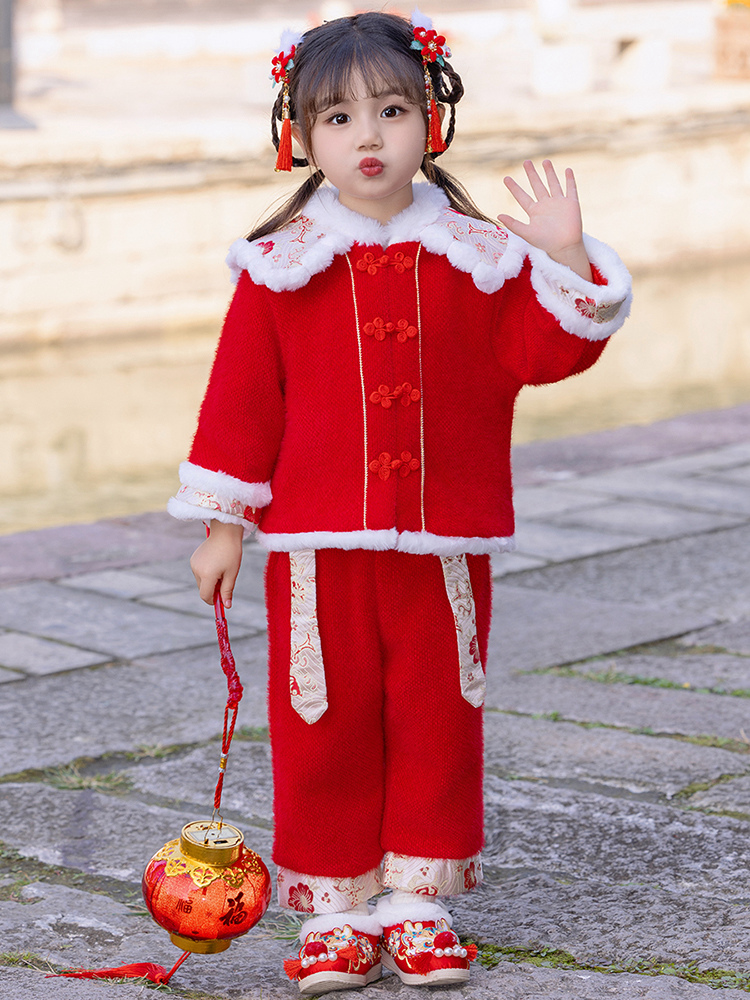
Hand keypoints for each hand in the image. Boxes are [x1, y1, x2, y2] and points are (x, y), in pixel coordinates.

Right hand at [190, 520, 243, 607]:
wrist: (225, 533)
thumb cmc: (231, 553)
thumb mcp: (232, 573)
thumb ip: (227, 591)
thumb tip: (226, 606)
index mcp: (207, 575)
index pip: (206, 596)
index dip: (213, 601)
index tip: (222, 600)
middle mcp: (197, 570)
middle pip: (203, 589)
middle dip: (213, 590)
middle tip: (225, 581)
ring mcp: (193, 564)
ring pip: (201, 581)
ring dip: (210, 581)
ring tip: (221, 569)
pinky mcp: (193, 560)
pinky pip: (199, 573)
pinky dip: (206, 573)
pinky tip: (215, 563)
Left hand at [498, 159, 591, 280]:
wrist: (564, 247)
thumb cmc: (545, 242)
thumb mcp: (527, 233)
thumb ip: (513, 224)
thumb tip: (498, 215)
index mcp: (534, 211)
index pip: (522, 196)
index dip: (514, 188)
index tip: (505, 178)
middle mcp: (546, 205)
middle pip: (537, 186)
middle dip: (532, 174)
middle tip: (526, 162)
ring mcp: (558, 203)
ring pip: (553, 184)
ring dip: (550, 173)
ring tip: (545, 161)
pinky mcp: (571, 204)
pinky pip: (571, 189)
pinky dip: (570, 180)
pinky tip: (568, 170)